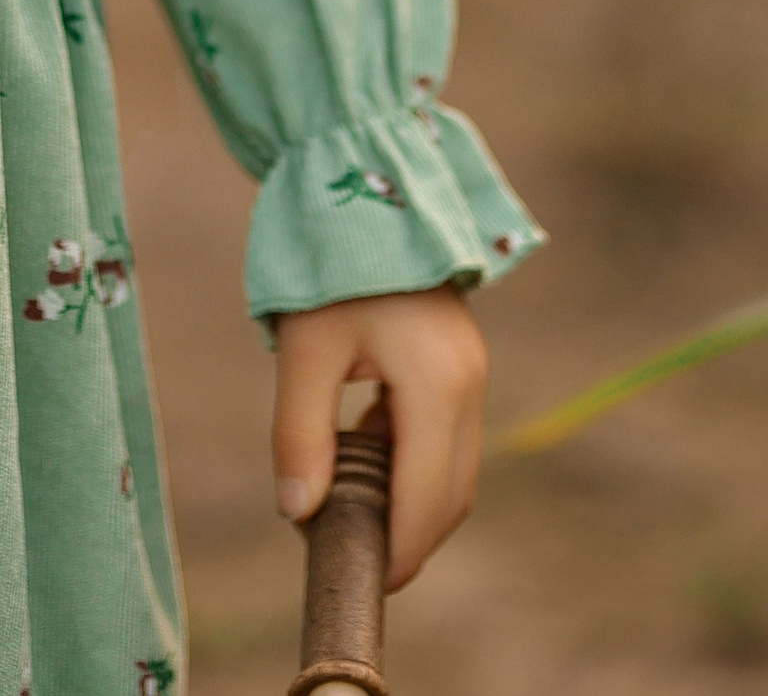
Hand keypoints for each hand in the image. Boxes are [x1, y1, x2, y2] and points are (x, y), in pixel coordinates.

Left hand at [272, 283, 487, 591]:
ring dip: (416, 502)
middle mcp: (467, 382)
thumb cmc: (330, 266)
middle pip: (452, 492)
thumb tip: (297, 514)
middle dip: (412, 537)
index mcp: (435, 384)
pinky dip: (416, 463)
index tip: (366, 581)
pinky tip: (366, 457)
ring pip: (455, 466)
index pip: (428, 498)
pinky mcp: (459, 358)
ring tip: (357, 516)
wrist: (362, 186)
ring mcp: (470, 368)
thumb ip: (300, 434)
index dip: (400, 550)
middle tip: (361, 563)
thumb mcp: (304, 350)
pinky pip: (447, 434)